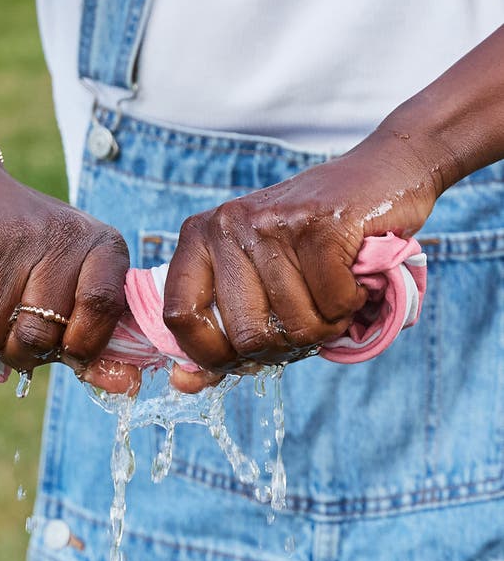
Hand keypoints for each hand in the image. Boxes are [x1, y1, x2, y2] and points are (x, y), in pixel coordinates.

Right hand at [0, 129, 131, 382]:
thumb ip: (94, 333)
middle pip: (37, 337)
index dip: (81, 345)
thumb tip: (122, 388)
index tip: (66, 350)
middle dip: (18, 352)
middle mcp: (59, 236)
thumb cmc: (26, 246)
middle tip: (11, 326)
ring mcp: (9, 239)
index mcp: (101, 244)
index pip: (103, 308)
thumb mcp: (71, 276)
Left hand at [163, 129, 440, 381]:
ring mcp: (274, 222)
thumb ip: (220, 331)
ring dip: (327, 324)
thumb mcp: (257, 276)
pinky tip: (353, 279)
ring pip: (295, 324)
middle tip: (308, 319)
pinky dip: (351, 304)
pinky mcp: (322, 224)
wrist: (381, 175)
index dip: (210, 354)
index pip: (178, 315)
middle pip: (246, 335)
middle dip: (286, 344)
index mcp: (201, 236)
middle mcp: (229, 224)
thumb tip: (183, 385)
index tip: (243, 356)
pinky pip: (333, 304)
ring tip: (334, 293)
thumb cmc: (313, 238)